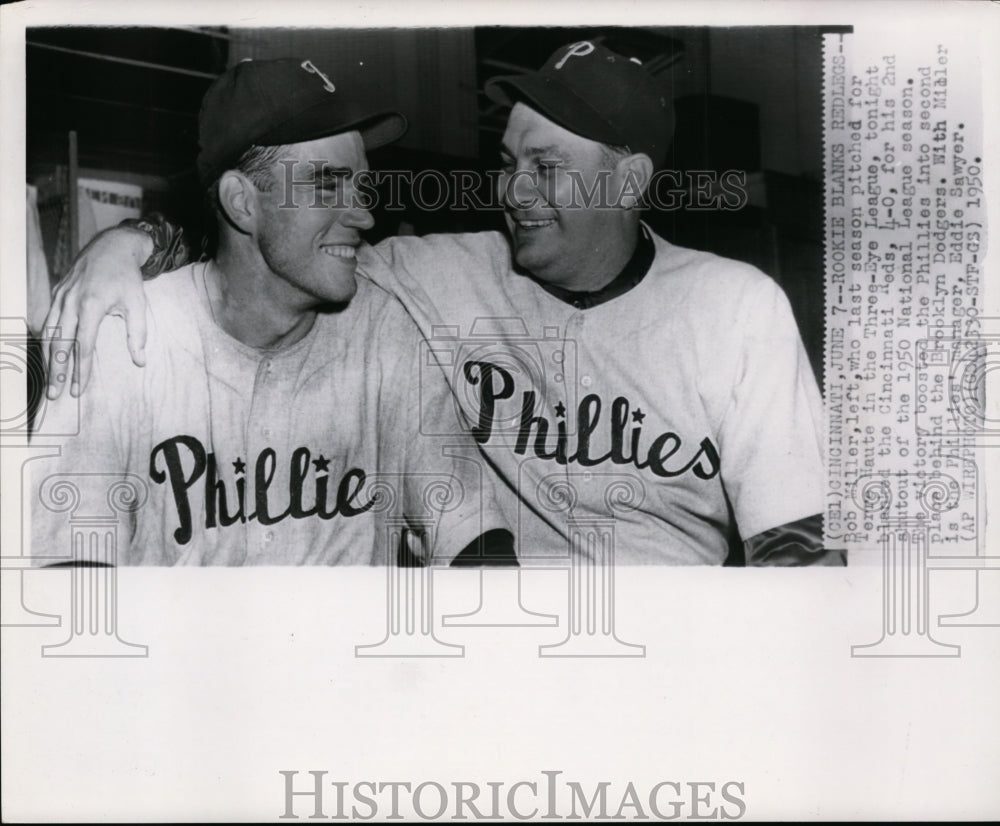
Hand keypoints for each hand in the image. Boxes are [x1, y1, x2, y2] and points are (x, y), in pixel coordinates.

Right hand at [42, 227, 152, 399]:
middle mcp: (71, 302)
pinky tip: (47, 356)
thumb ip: (137, 334)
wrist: (112, 247)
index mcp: (92, 305)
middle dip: (57, 371)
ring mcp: (61, 297)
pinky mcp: (57, 293)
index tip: (78, 389)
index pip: (83, 345)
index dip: (80, 369)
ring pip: (49, 333)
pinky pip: (48, 321)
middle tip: (55, 394)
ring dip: (47, 359)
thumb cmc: (127, 278)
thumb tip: (140, 362)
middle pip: (60, 343)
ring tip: (49, 381)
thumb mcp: (138, 304)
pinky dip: (45, 340)